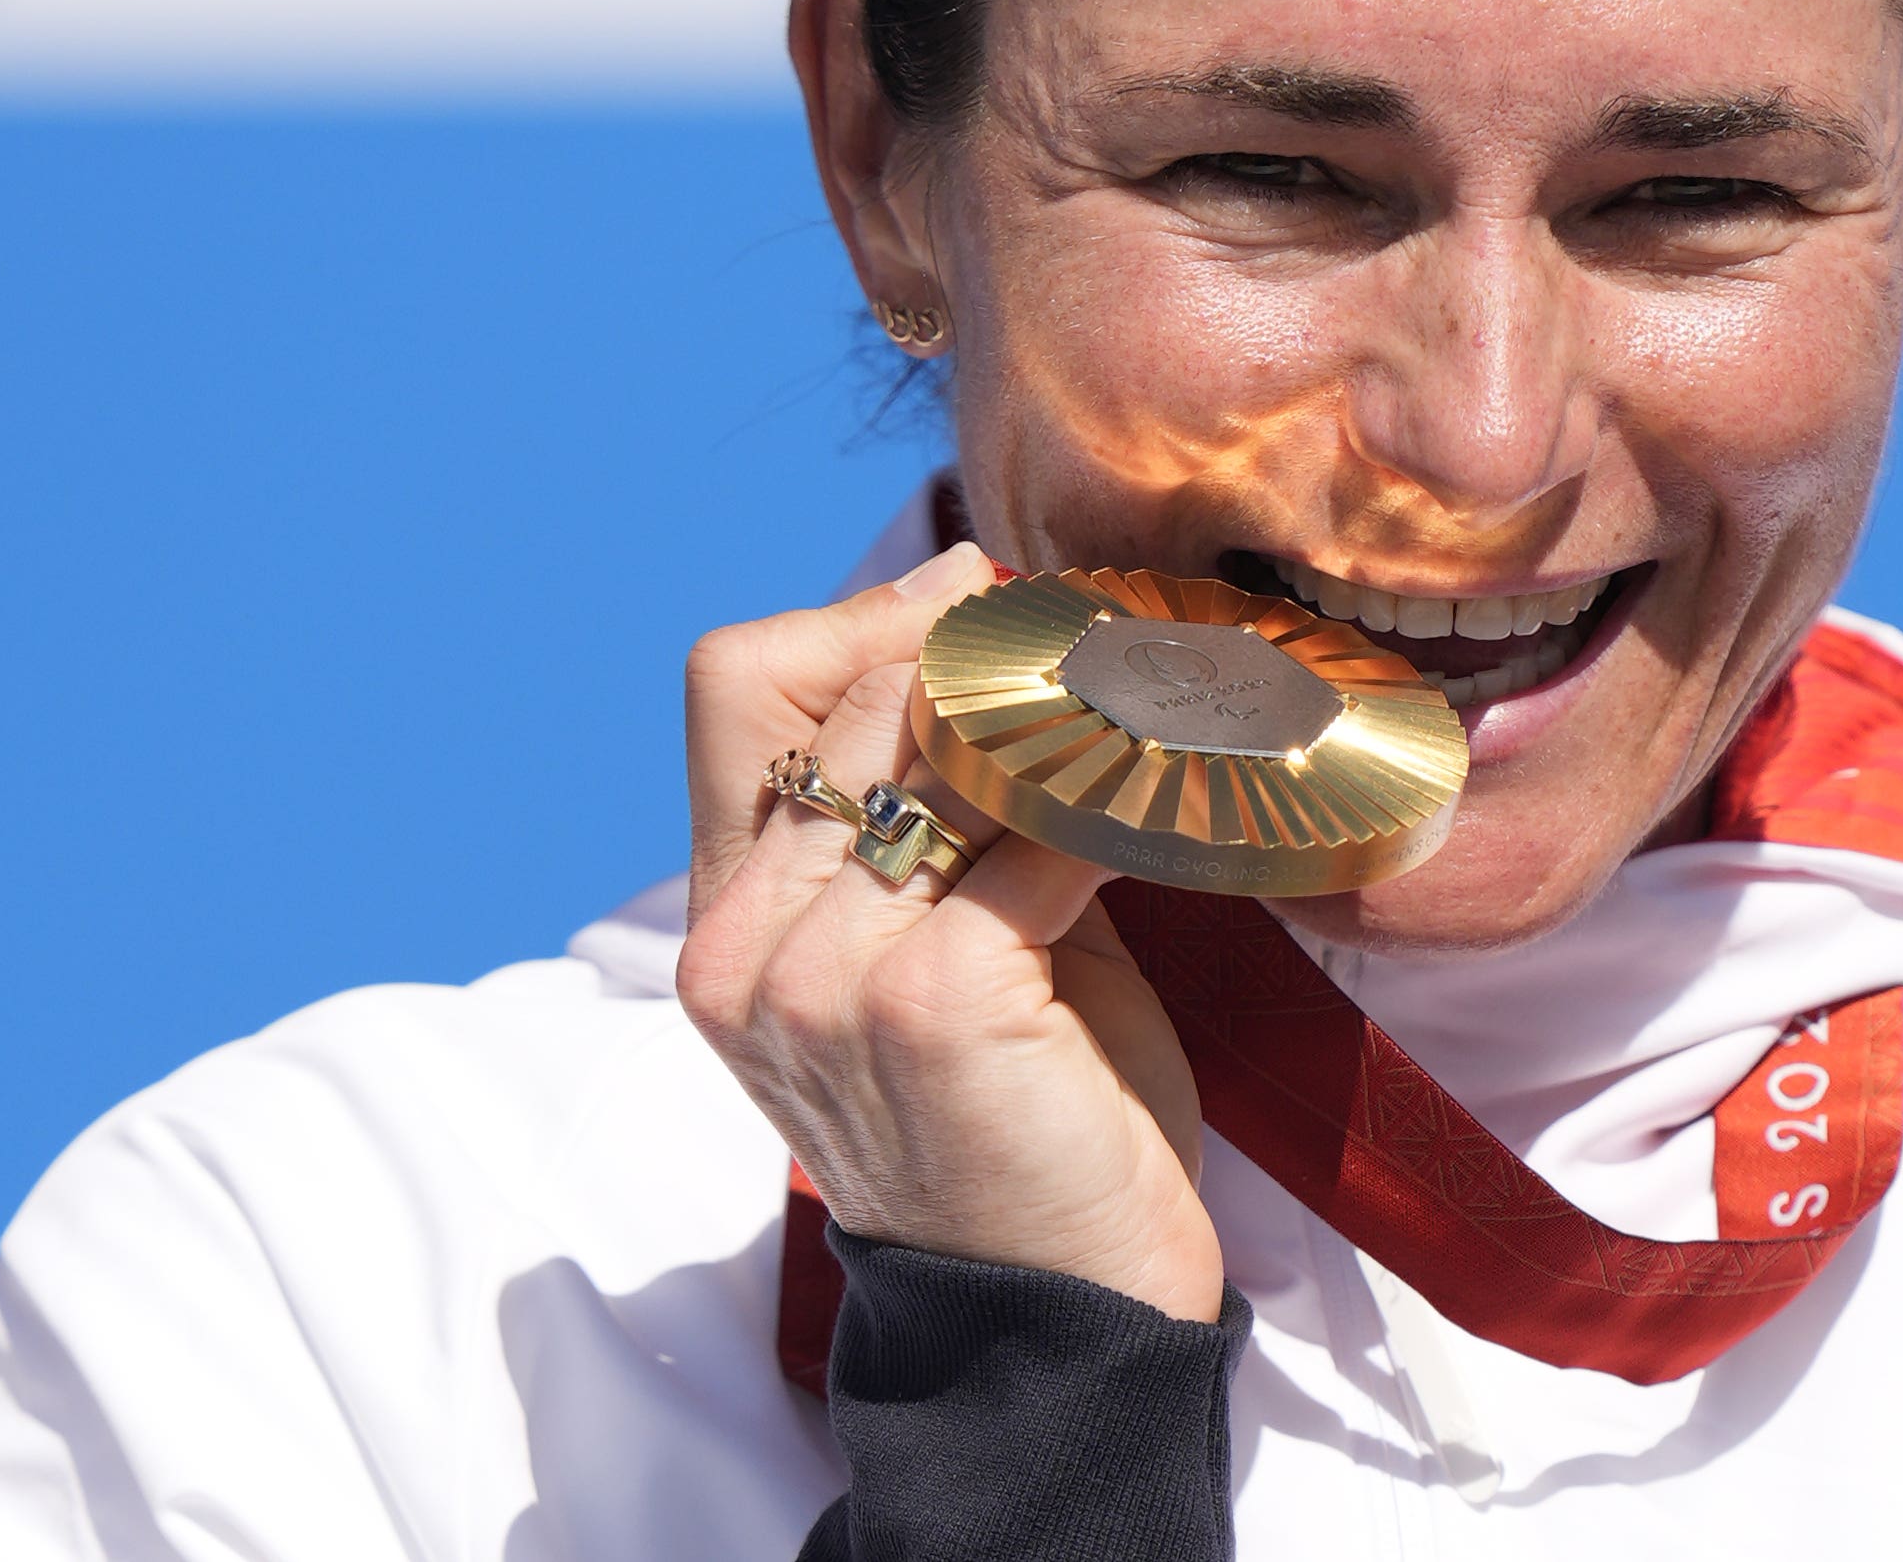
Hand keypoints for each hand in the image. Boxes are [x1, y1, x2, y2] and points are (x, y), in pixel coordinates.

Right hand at [674, 543, 1221, 1321]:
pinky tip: (1174, 820)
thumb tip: (967, 594)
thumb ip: (937, 797)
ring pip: (947, 745)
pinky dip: (1120, 811)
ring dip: (1065, 723)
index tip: (983, 617)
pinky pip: (1040, 836)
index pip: (737, 682)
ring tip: (1154, 725)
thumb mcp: (941, 936)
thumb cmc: (1025, 1112)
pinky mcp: (931, 1003)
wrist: (1061, 1308)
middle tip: (1112, 664)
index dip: (865, 621)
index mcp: (727, 924)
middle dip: (992, 662)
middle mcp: (745, 948)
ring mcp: (824, 978)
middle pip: (859, 692)